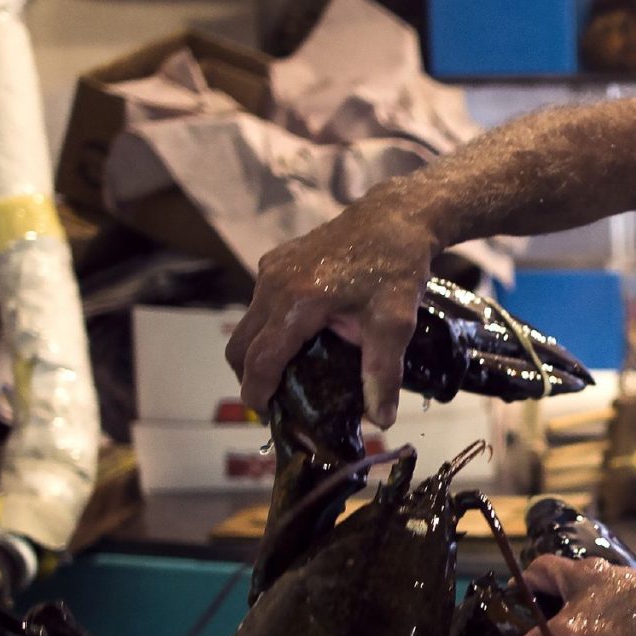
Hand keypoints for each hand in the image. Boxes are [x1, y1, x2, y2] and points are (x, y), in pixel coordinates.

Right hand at [224, 198, 442, 422]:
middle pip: (239, 346)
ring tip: (290, 372)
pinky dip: (268, 327)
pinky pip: (260, 303)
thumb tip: (380, 418)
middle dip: (250, 377)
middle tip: (277, 399)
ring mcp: (271, 270)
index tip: (265, 415)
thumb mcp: (395, 321)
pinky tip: (301, 337)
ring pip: (247, 325)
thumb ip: (383, 372)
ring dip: (259, 352)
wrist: (393, 216)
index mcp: (298, 302)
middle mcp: (274, 284)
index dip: (257, 392)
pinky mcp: (275, 260)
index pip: (260, 360)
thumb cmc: (396, 266)